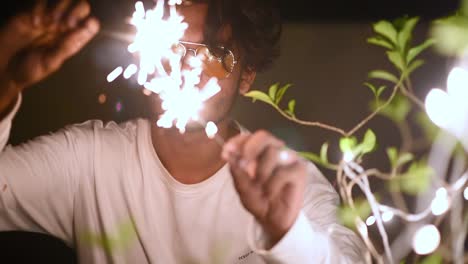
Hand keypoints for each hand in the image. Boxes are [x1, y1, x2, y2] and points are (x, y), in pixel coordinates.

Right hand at [0, 0, 99, 112]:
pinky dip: (40, 9)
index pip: (90, 26)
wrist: (4, 69)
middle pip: (82, 8)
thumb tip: (86, 31)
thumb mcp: (50, 62)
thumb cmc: (29, 70)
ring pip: (64, 1)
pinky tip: (34, 23)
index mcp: (72, 42)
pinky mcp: (32, 14)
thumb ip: (66, 47)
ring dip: (59, 9)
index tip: (76, 30)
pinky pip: (42, 1)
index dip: (89, 23)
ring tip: (49, 23)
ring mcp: (49, 20)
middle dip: (76, 12)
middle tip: (64, 25)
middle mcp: (64, 29)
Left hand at [222, 131, 307, 246]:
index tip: (226, 151)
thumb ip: (236, 169)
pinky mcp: (299, 170)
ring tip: (261, 187)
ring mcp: (288, 158)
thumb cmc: (258, 200)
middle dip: (250, 148)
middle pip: (264, 136)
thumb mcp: (242, 186)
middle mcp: (274, 150)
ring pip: (273, 152)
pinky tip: (271, 193)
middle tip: (243, 164)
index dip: (236, 142)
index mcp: (259, 151)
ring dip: (261, 173)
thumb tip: (229, 153)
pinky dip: (273, 185)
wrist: (273, 220)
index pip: (248, 137)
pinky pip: (283, 171)